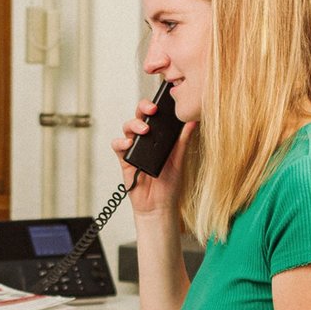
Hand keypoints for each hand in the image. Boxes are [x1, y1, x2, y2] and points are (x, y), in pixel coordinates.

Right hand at [110, 98, 196, 214]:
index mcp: (159, 138)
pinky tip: (129, 144)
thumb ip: (183, 140)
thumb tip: (193, 121)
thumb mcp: (179, 159)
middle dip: (143, 109)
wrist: (159, 205)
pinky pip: (118, 146)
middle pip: (140, 117)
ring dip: (134, 125)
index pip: (155, 116)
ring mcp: (134, 149)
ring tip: (144, 130)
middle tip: (152, 110)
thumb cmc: (169, 184)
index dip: (156, 106)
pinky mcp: (124, 160)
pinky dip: (121, 142)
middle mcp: (145, 140)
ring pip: (127, 128)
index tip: (164, 103)